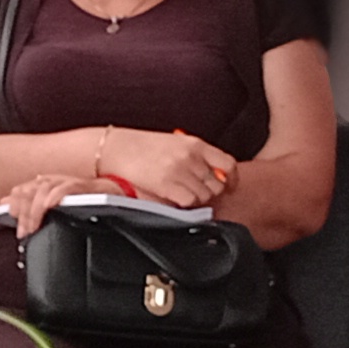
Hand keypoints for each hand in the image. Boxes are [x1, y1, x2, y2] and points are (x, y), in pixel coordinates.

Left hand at [0, 170, 83, 238]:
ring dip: (35, 210)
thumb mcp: (48, 202)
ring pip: (43, 191)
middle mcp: (50, 180)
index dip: (14, 205)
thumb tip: (3, 202)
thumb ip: (26, 203)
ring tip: (34, 227)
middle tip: (23, 232)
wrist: (105, 193)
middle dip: (24, 214)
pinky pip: (64, 188)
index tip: (12, 221)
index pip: (20, 190)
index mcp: (40, 183)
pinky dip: (54, 196)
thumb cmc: (75, 200)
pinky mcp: (79, 185)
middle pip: (29, 192)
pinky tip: (49, 206)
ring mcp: (64, 181)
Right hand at [92, 127, 234, 207]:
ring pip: (205, 196)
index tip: (229, 187)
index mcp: (195, 144)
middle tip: (196, 193)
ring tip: (182, 195)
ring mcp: (180, 170)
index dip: (232, 179)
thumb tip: (211, 173)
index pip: (228, 164)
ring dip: (197, 200)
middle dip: (210, 192)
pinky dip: (185, 204)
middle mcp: (191, 156)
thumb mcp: (174, 143)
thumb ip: (194, 156)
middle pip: (217, 184)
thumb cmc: (142, 147)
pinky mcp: (167, 184)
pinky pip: (189, 202)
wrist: (116, 148)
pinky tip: (174, 199)